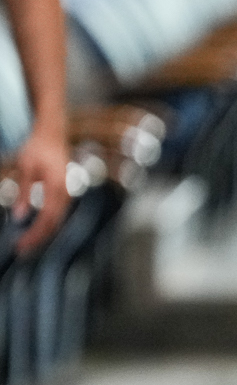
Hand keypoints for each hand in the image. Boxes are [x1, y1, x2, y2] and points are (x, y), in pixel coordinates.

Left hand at [9, 124, 69, 253]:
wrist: (53, 133)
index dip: (34, 234)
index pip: (46, 219)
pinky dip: (47, 224)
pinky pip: (58, 214)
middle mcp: (67, 194)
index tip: (21, 244)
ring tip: (28, 242)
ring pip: (57, 221)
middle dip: (38, 239)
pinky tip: (36, 228)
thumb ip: (24, 193)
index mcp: (58, 188)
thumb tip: (20, 217)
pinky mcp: (66, 193)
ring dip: (43, 233)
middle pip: (54, 224)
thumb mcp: (26, 168)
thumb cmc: (38, 148)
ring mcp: (68, 194)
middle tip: (22, 250)